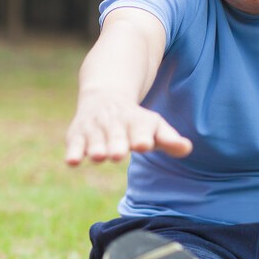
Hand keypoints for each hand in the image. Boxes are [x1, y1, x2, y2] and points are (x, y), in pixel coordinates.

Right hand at [65, 91, 192, 164]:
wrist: (104, 97)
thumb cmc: (135, 121)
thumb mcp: (154, 126)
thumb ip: (169, 139)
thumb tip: (187, 148)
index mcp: (136, 122)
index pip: (140, 130)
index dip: (141, 137)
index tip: (143, 144)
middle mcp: (114, 124)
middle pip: (116, 136)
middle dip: (116, 144)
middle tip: (118, 154)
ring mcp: (95, 129)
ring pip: (94, 139)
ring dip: (96, 147)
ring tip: (98, 156)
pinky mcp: (77, 135)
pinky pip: (74, 144)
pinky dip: (73, 151)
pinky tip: (72, 161)